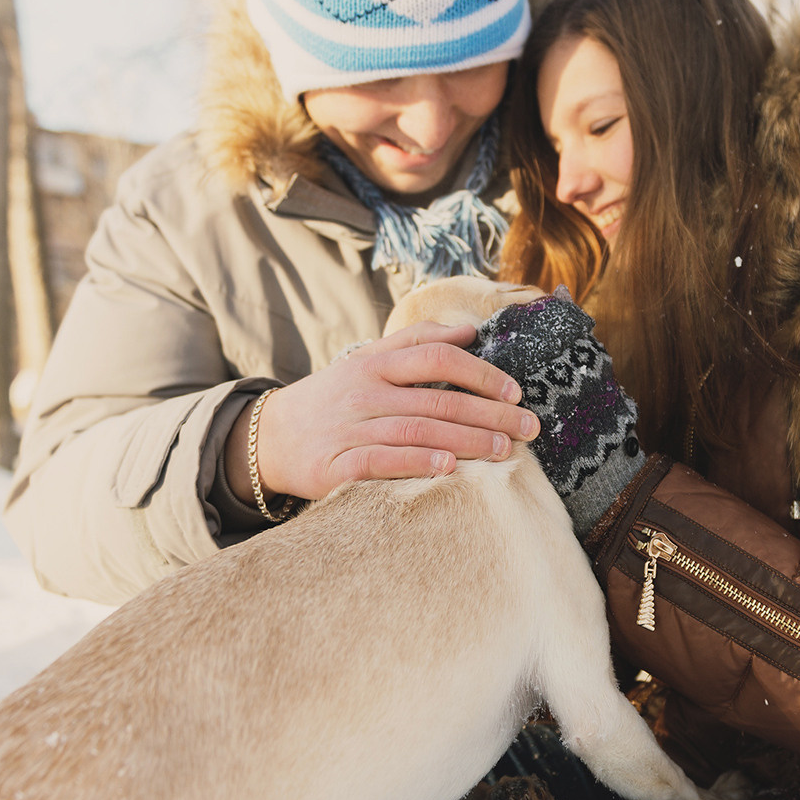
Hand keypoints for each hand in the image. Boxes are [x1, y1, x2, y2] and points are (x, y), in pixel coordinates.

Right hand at [229, 320, 538, 502]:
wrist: (270, 439)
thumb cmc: (334, 399)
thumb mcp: (367, 360)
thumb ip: (416, 343)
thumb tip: (469, 331)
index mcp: (375, 362)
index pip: (437, 356)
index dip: (481, 373)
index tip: (515, 392)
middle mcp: (364, 391)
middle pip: (438, 399)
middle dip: (490, 414)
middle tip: (529, 429)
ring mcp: (349, 428)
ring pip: (417, 431)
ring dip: (466, 441)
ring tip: (504, 451)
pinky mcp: (335, 465)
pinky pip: (381, 462)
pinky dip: (417, 463)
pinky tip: (449, 468)